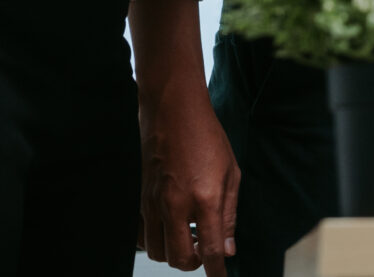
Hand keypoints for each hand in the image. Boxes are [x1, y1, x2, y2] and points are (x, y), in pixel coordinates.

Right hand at [131, 0, 236, 273]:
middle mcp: (176, 206)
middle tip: (207, 251)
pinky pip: (144, 237)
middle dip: (195, 263)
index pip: (211, 250)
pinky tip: (172, 228)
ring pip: (159, 253)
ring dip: (176, 254)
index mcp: (205, 199)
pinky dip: (157, 242)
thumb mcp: (232, 173)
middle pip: (180, 259)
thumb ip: (229, 214)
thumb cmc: (208, 138)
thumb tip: (228, 248)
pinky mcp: (141, 201)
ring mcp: (154, 205)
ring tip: (192, 238)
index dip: (217, 270)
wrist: (173, 113)